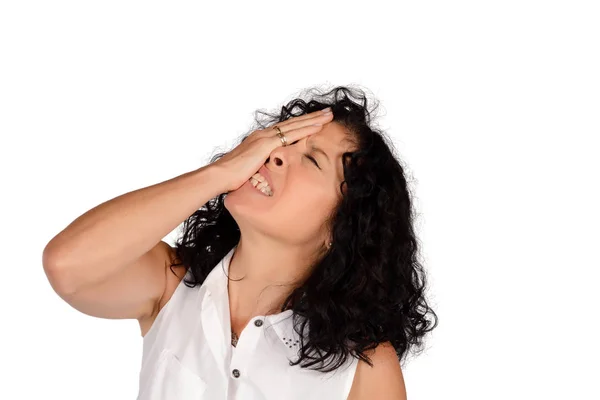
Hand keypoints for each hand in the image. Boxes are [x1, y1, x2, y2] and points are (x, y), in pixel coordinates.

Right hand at [211, 108, 333, 192]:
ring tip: (329, 115)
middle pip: (293, 123)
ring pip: (295, 126)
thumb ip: (261, 167)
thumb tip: (267, 173)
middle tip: (327, 112)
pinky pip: (292, 135)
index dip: (301, 124)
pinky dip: (307, 129)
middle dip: (311, 117)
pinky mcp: (266, 144)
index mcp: (260, 140)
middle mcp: (263, 135)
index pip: (285, 129)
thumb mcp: (250, 170)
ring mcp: (265, 138)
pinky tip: (318, 127)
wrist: (220, 176)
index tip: (314, 121)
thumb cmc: (231, 177)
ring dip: (313, 120)